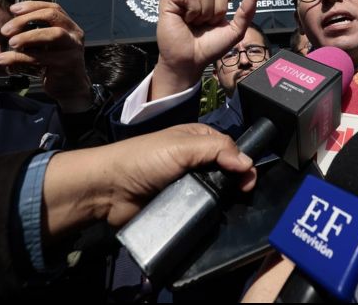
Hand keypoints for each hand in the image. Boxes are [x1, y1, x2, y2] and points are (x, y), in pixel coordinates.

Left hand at [0, 1, 90, 111]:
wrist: (70, 88)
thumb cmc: (56, 64)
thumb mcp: (49, 45)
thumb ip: (36, 33)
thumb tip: (10, 25)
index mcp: (70, 27)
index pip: (53, 8)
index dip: (32, 6)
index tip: (13, 9)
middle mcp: (74, 35)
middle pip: (52, 16)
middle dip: (26, 20)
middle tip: (6, 30)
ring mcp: (73, 49)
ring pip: (51, 34)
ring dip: (27, 36)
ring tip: (11, 43)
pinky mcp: (66, 64)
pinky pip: (41, 57)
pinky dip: (19, 58)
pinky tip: (4, 60)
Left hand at [42, 123, 256, 237]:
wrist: (109, 189)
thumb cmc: (145, 159)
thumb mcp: (183, 146)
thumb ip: (217, 150)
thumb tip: (248, 163)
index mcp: (197, 139)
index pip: (230, 148)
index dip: (242, 161)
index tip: (248, 180)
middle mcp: (195, 160)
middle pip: (226, 171)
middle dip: (236, 181)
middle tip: (242, 195)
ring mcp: (188, 184)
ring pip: (216, 191)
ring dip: (224, 199)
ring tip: (231, 209)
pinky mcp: (180, 205)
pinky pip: (202, 209)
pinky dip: (210, 213)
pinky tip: (216, 218)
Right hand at [151, 0, 258, 98]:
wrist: (190, 61)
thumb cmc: (209, 48)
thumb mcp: (234, 31)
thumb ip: (246, 12)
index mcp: (216, 4)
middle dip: (219, 8)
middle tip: (209, 24)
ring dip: (205, 13)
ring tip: (196, 24)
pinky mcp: (171, 0)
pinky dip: (193, 11)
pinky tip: (186, 21)